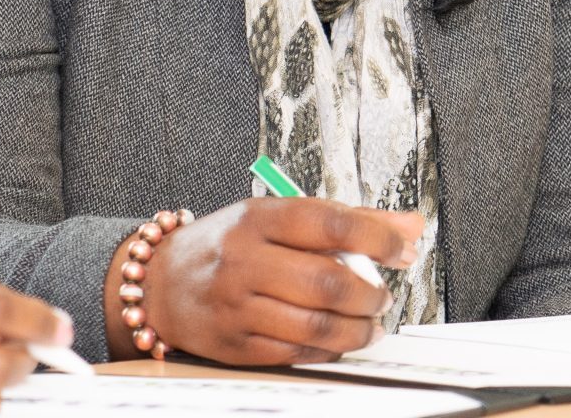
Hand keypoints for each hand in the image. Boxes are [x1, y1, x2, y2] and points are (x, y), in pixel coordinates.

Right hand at [116, 197, 422, 365]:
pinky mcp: (234, 344)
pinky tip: (338, 340)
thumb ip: (346, 221)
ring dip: (358, 330)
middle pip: (326, 281)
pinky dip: (329, 350)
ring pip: (315, 325)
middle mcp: (243, 259)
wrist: (160, 283)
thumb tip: (410, 227)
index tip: (400, 249)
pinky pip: (296, 352)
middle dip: (370, 294)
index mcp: (257, 218)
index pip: (329, 223)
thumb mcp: (277, 217)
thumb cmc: (228, 245)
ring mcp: (236, 305)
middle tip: (381, 297)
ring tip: (369, 325)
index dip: (377, 237)